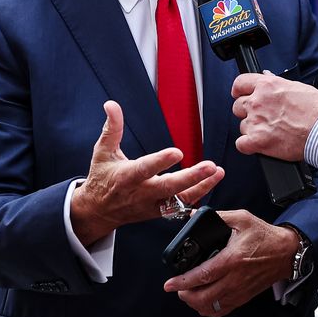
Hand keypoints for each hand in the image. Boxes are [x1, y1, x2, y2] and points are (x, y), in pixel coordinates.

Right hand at [69, 101, 222, 245]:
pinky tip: (212, 180)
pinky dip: (199, 194)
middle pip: (169, 187)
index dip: (160, 161)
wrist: (100, 211)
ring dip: (202, 186)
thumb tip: (111, 105)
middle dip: (191, 177)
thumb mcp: (102, 152)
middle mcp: (141, 193)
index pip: (145, 169)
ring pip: (180, 199)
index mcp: (126, 177)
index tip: (177, 152)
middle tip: (210, 166)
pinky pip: (183, 205)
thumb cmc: (102, 178)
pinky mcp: (160, 212)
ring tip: (217, 172)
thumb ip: (112, 128)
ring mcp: (152, 204)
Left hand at [163, 211, 299, 316]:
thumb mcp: (242, 219)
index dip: (182, 282)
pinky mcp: (243, 297)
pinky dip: (209, 310)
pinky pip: (222, 311)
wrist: (286, 252)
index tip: (169, 283)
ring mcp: (239, 291)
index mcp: (232, 259)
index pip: (202, 276)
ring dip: (195, 304)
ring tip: (189, 294)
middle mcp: (235, 278)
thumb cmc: (265, 236)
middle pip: (203, 297)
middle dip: (185, 295)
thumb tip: (195, 216)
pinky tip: (204, 301)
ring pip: (211, 307)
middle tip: (178, 288)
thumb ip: (219, 216)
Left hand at [232, 73, 317, 162]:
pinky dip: (249, 146)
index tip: (240, 95)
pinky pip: (241, 144)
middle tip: (262, 118)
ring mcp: (256, 121)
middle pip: (237, 106)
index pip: (240, 83)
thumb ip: (277, 84)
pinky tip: (262, 144)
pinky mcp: (257, 141)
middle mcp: (258, 101)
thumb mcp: (297, 87)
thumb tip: (267, 77)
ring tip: (271, 132)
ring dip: (252, 130)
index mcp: (268, 85)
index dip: (239, 90)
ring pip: (242, 126)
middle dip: (247, 112)